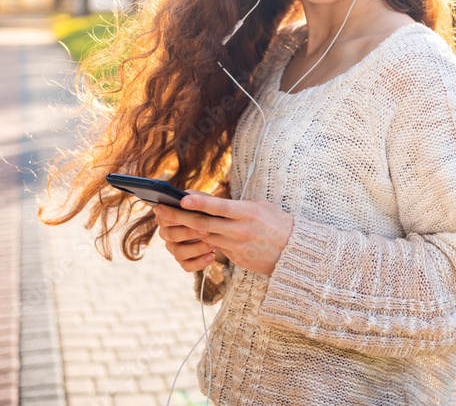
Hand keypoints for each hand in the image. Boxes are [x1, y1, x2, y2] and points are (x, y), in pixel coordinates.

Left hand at [152, 192, 293, 275]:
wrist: (295, 253)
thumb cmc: (280, 224)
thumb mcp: (262, 207)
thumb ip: (238, 205)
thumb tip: (212, 202)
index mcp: (248, 213)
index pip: (218, 207)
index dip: (199, 202)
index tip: (181, 198)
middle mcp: (240, 230)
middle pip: (203, 223)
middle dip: (179, 217)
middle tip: (160, 210)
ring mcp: (237, 246)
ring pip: (204, 237)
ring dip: (184, 230)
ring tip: (167, 223)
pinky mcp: (237, 258)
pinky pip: (216, 248)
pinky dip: (202, 241)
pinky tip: (187, 236)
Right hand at [152, 196, 218, 273]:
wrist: (218, 225)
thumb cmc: (206, 209)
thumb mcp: (201, 200)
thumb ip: (193, 198)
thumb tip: (185, 199)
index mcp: (165, 217)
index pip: (163, 217)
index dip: (175, 217)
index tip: (190, 216)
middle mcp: (166, 233)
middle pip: (172, 235)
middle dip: (190, 233)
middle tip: (207, 230)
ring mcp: (173, 248)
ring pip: (179, 252)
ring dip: (197, 248)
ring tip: (214, 244)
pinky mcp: (183, 261)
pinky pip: (187, 266)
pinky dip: (200, 263)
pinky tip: (212, 256)